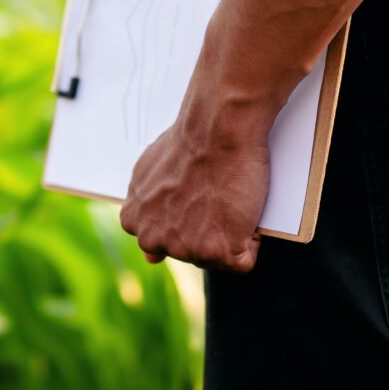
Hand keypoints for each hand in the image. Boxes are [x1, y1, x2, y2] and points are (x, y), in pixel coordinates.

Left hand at [119, 102, 270, 272]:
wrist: (217, 129)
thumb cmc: (189, 143)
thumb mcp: (148, 175)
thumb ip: (145, 211)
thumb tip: (148, 254)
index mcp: (136, 222)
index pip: (166, 242)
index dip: (189, 221)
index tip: (197, 201)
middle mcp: (155, 240)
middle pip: (192, 253)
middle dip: (208, 231)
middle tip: (216, 198)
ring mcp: (186, 249)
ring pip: (217, 259)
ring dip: (230, 234)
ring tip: (229, 199)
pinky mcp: (219, 251)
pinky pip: (244, 260)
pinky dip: (252, 239)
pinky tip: (244, 209)